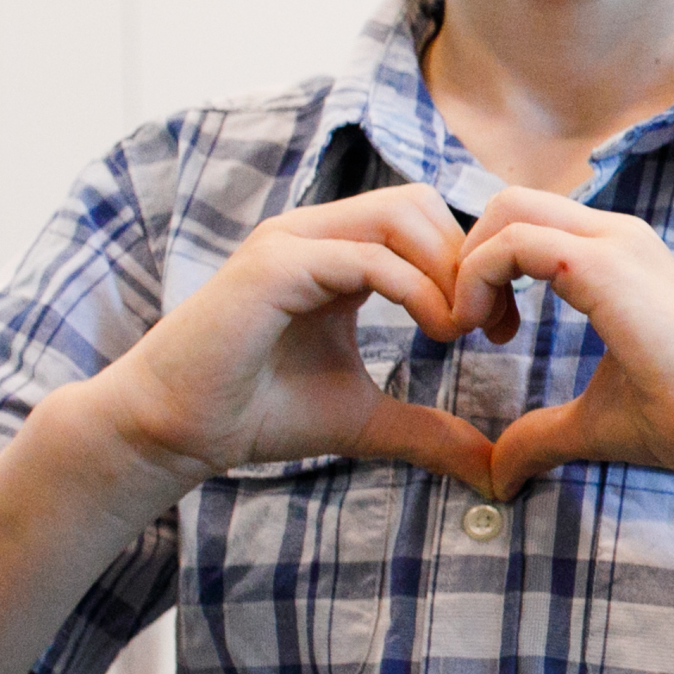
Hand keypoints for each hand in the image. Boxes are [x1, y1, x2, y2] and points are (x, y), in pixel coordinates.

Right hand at [84, 188, 497, 494]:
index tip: (500, 331)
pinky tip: (433, 334)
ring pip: (401, 214)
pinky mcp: (273, 266)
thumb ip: (430, 431)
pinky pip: (366, 256)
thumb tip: (494, 469)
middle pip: (422, 205)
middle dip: (470, 261)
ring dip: (446, 270)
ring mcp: (291, 243)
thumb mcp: (367, 421)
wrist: (174, 430)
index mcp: (338, 253)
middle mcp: (314, 234)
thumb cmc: (260, 413)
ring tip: (456, 332)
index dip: (476, 268)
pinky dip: (413, 289)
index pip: (427, 222)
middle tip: (488, 328)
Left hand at [452, 189, 673, 501]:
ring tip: (470, 327)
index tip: (489, 332)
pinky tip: (482, 331)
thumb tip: (498, 474)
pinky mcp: (604, 266)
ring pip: (508, 210)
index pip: (532, 223)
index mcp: (620, 257)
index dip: (491, 268)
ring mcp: (615, 244)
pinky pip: (513, 243)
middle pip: (512, 203)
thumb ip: (538, 433)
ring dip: (469, 265)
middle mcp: (618, 237)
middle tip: (470, 323)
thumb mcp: (588, 421)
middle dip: (471, 255)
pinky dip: (477, 278)